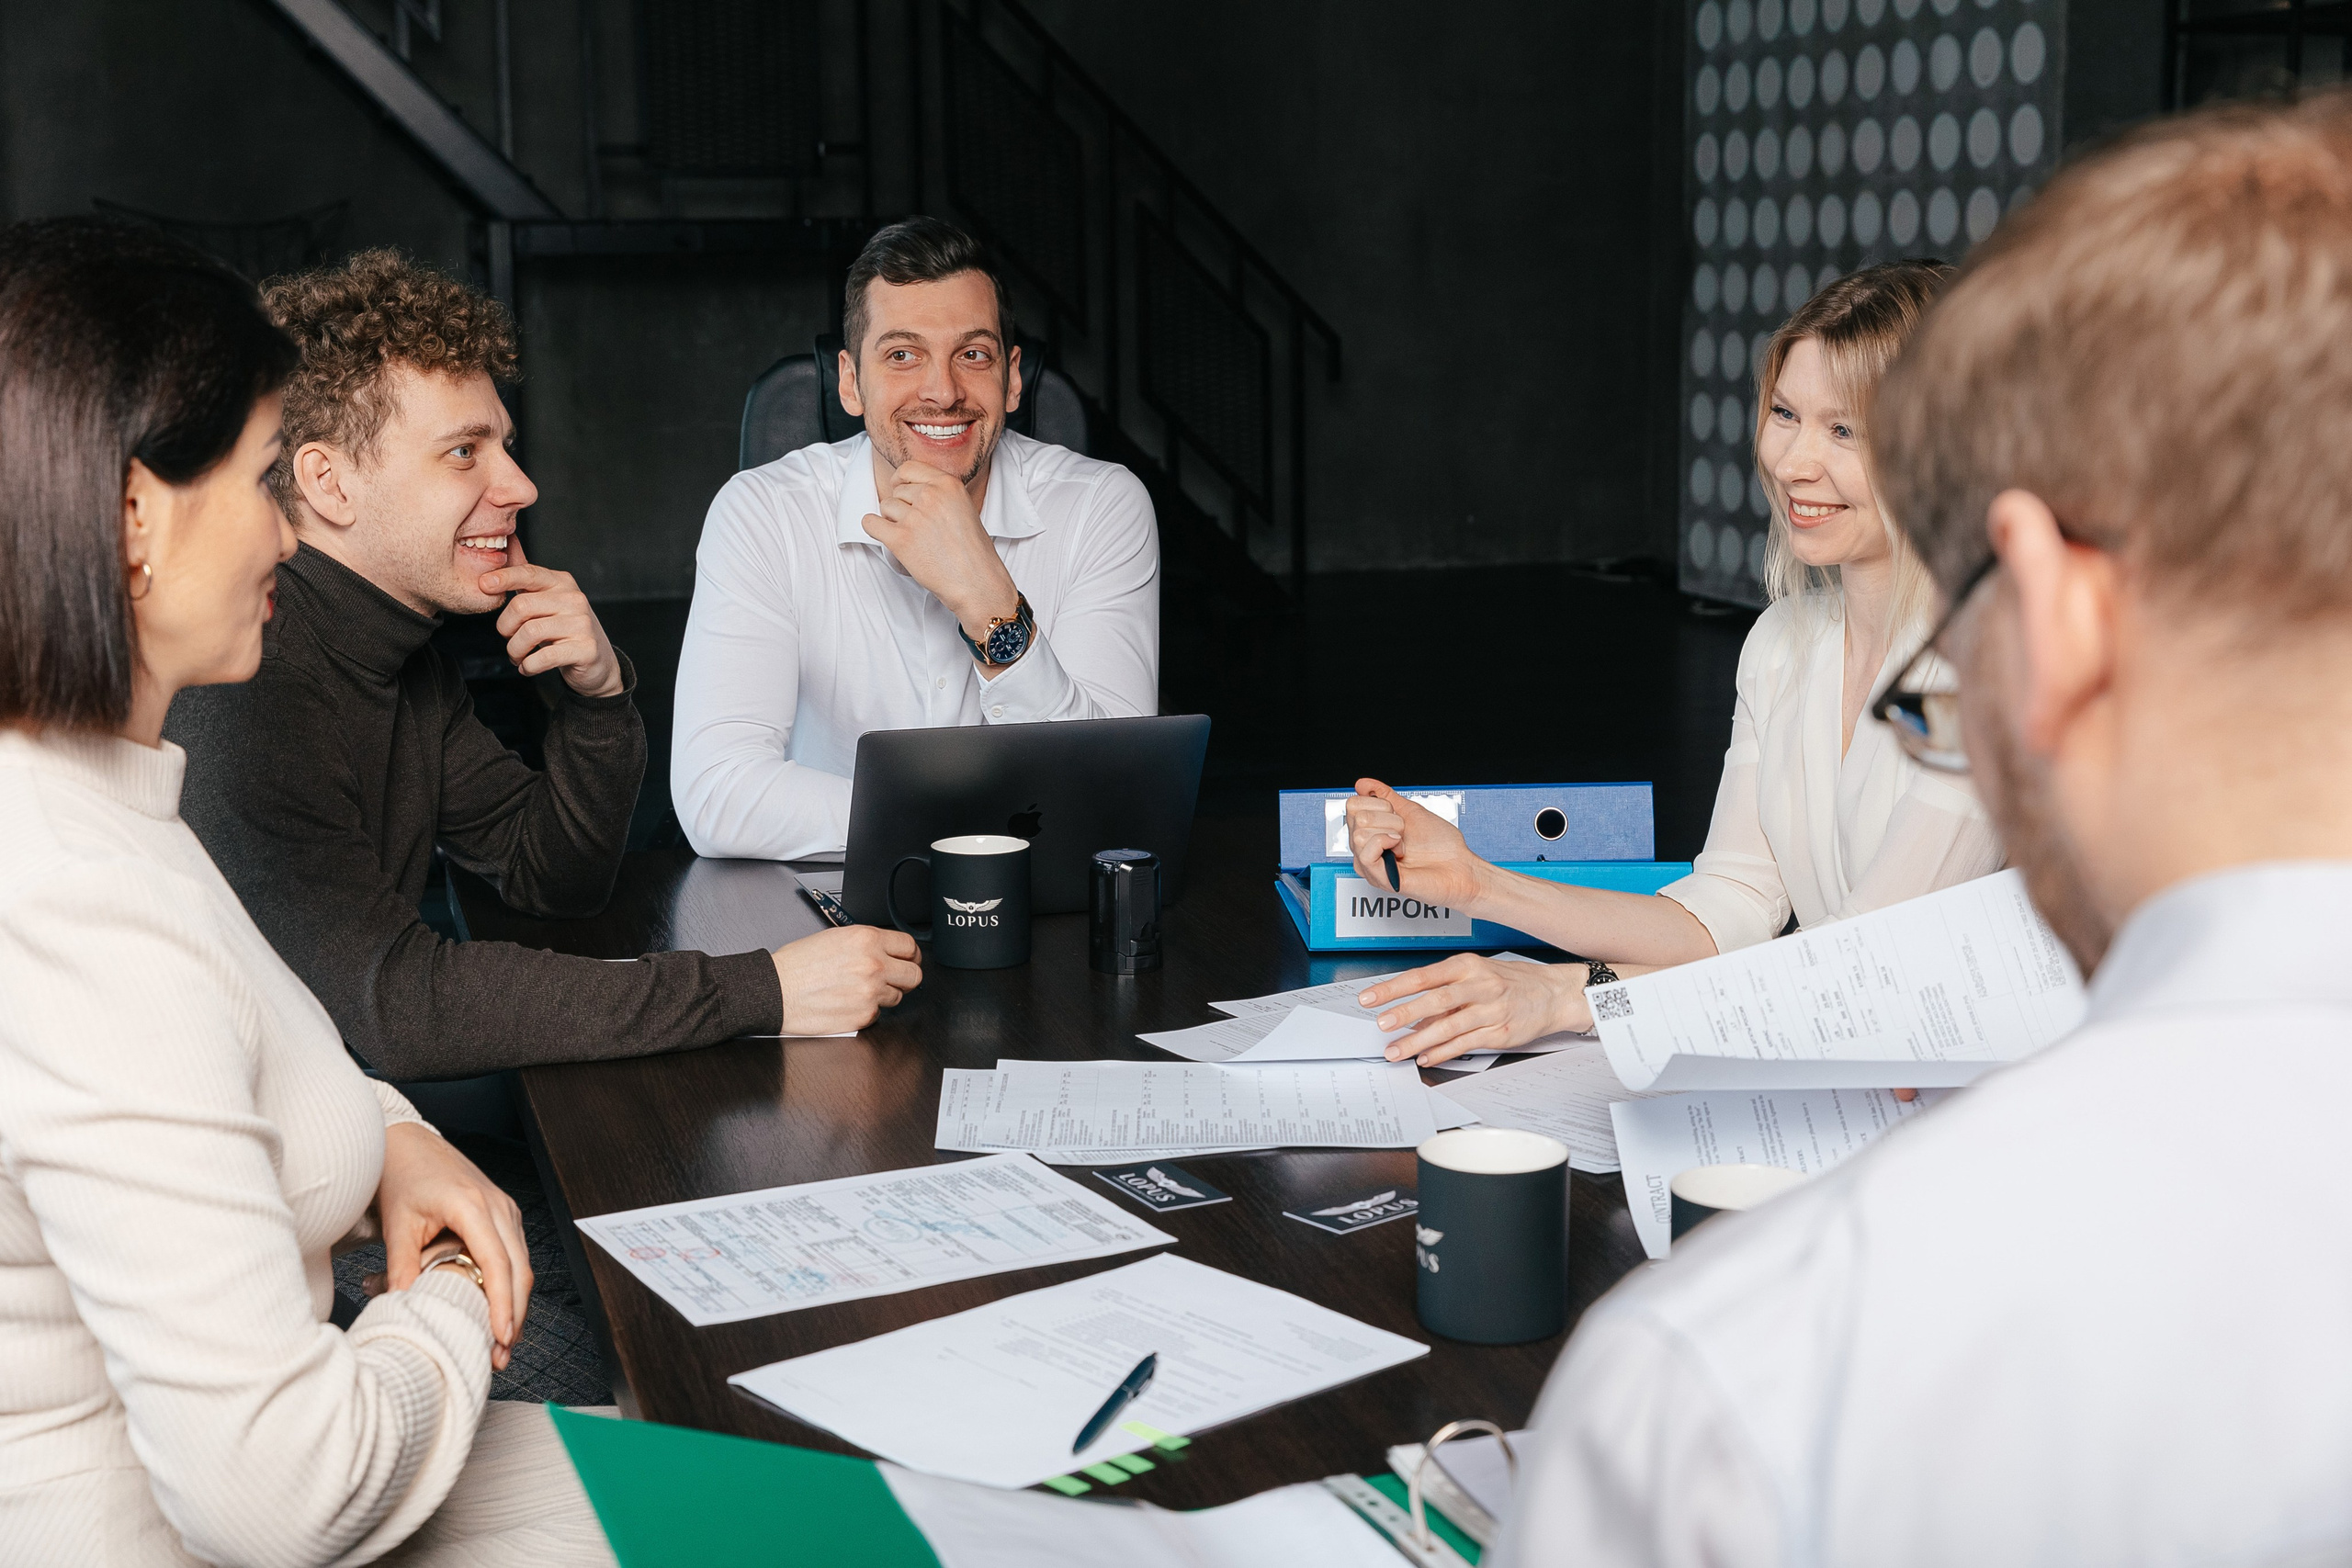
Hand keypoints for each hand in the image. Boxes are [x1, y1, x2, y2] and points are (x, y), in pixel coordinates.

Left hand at [376, 1123, 531, 1370]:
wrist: (409, 1143)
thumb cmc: (402, 1178)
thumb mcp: (397, 1225)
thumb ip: (402, 1268)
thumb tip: (405, 1310)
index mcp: (472, 1206)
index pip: (496, 1264)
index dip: (501, 1304)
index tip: (499, 1337)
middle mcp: (497, 1207)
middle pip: (519, 1269)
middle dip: (514, 1315)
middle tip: (501, 1354)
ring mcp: (505, 1209)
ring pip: (523, 1265)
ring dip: (515, 1304)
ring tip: (501, 1342)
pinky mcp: (503, 1214)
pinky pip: (515, 1255)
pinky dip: (511, 1285)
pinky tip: (500, 1310)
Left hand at [482, 537, 623, 697]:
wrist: (597, 661)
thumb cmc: (564, 628)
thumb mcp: (548, 599)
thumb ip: (526, 576)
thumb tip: (508, 541)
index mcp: (562, 583)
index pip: (529, 573)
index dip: (503, 577)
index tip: (484, 585)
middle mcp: (574, 599)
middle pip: (522, 606)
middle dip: (505, 627)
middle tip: (508, 638)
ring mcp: (582, 624)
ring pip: (530, 633)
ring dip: (515, 650)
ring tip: (517, 656)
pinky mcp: (585, 649)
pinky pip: (543, 657)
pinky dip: (528, 666)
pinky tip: (528, 667)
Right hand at [772, 924, 924, 1034]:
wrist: (775, 990)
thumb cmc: (797, 965)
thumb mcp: (835, 937)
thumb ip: (866, 942)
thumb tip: (886, 950)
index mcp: (867, 939)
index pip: (910, 946)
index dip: (910, 955)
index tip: (908, 960)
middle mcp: (873, 964)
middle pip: (914, 975)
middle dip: (905, 977)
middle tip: (894, 978)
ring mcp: (871, 992)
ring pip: (897, 996)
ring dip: (884, 994)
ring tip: (859, 990)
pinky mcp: (864, 1015)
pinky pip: (878, 1014)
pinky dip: (867, 1010)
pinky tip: (848, 1002)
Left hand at [860, 460, 1019, 650]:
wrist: (977, 582)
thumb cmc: (974, 552)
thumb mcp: (964, 508)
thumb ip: (940, 495)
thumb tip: (912, 491)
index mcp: (948, 484)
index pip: (909, 468)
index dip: (901, 480)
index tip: (900, 488)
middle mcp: (930, 496)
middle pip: (897, 491)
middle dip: (902, 507)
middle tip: (917, 526)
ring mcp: (914, 517)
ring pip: (885, 507)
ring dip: (892, 520)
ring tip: (911, 537)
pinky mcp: (900, 539)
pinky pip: (871, 524)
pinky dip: (875, 529)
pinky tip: (887, 536)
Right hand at [1346, 779, 1488, 912]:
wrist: (1460, 867)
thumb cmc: (1443, 846)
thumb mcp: (1411, 812)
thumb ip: (1385, 796)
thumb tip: (1363, 784)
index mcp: (1373, 833)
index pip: (1353, 805)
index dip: (1379, 803)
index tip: (1398, 815)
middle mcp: (1368, 849)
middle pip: (1357, 816)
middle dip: (1388, 818)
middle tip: (1403, 832)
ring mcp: (1372, 864)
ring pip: (1359, 834)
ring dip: (1390, 832)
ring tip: (1403, 844)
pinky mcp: (1379, 878)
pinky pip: (1366, 854)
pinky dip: (1386, 844)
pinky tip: (1399, 850)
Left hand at [1357, 953, 1593, 1066]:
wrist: (1555, 994)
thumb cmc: (1513, 981)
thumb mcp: (1478, 972)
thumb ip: (1445, 988)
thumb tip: (1411, 1009)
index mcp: (1468, 965)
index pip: (1423, 976)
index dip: (1393, 988)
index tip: (1370, 998)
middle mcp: (1479, 985)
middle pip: (1435, 1000)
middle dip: (1403, 1014)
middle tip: (1381, 1025)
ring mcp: (1490, 1009)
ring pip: (1448, 1027)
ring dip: (1418, 1040)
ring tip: (1396, 1050)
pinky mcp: (1499, 1031)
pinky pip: (1464, 1044)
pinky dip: (1442, 1052)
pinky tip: (1425, 1057)